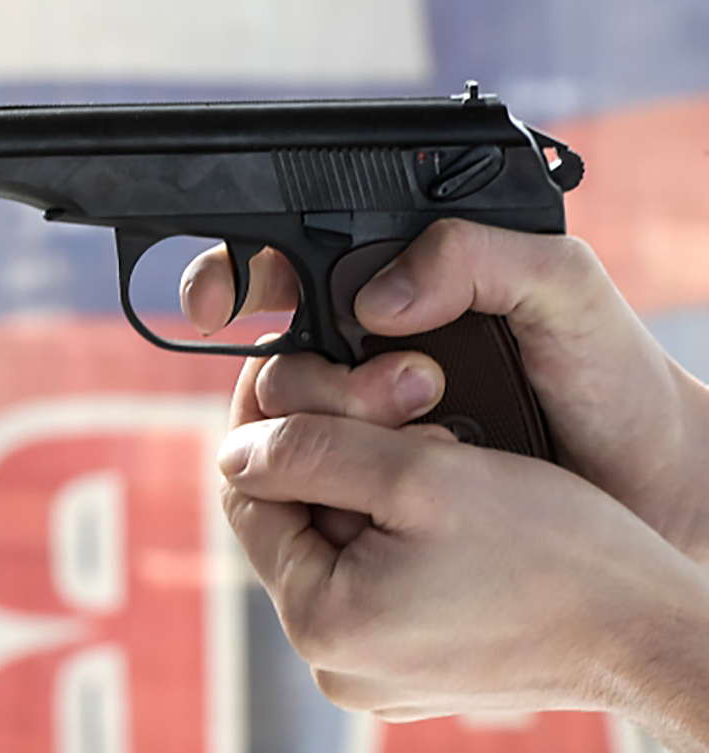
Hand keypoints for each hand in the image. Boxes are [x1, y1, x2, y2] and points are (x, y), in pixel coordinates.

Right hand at [183, 220, 708, 562]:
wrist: (651, 486)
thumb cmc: (612, 379)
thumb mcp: (561, 288)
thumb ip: (476, 257)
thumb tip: (373, 301)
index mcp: (399, 289)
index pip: (287, 269)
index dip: (237, 277)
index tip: (221, 307)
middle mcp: (370, 356)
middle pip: (275, 361)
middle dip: (311, 378)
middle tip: (408, 387)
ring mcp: (372, 427)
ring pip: (287, 427)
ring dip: (330, 430)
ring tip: (432, 425)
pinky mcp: (380, 487)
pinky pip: (318, 487)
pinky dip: (332, 487)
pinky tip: (395, 480)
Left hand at [216, 350, 708, 721]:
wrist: (645, 633)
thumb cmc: (552, 554)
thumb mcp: (421, 474)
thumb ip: (311, 452)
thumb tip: (235, 449)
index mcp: (320, 620)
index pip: (247, 499)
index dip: (264, 423)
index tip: (291, 367)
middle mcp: (332, 659)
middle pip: (292, 519)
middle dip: (329, 449)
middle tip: (390, 401)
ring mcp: (370, 667)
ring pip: (334, 542)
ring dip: (366, 483)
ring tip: (431, 450)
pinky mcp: (407, 665)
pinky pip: (371, 577)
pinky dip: (392, 527)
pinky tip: (442, 498)